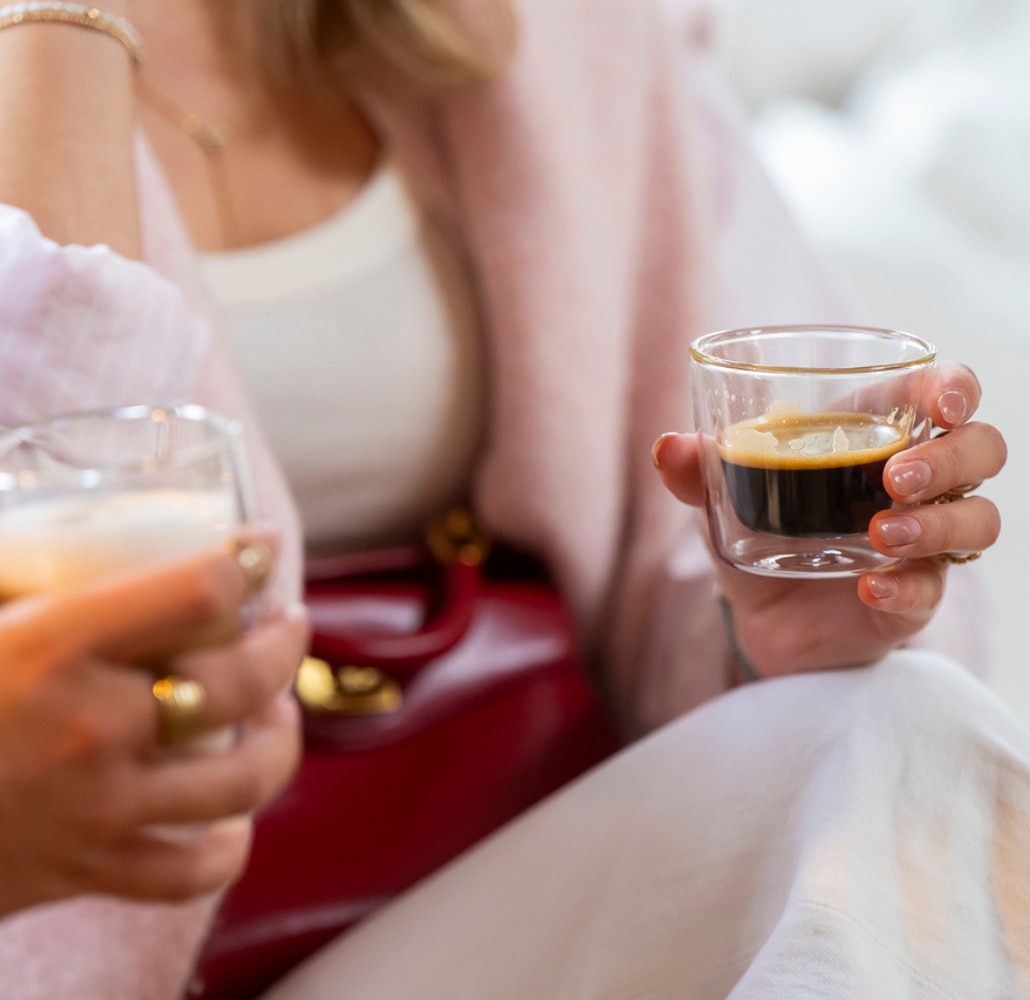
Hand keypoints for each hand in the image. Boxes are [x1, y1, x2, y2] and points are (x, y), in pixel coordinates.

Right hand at [0, 543, 307, 916]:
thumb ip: (19, 568)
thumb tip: (57, 526)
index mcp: (49, 644)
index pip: (198, 592)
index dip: (244, 561)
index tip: (258, 548)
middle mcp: (87, 726)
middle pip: (238, 681)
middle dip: (285, 644)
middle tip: (288, 623)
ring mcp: (93, 807)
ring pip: (241, 778)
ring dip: (280, 740)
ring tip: (280, 712)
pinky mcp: (82, 871)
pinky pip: (189, 874)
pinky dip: (229, 848)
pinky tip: (236, 818)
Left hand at [654, 362, 1005, 677]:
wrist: (757, 617)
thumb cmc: (758, 534)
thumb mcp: (722, 497)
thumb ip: (698, 470)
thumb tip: (667, 447)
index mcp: (875, 436)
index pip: (943, 394)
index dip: (955, 387)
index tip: (943, 401)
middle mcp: (916, 485)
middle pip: (981, 450)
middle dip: (951, 458)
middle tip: (898, 478)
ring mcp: (922, 543)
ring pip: (979, 520)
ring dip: (938, 522)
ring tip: (882, 534)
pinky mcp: (913, 599)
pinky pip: (933, 591)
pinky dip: (906, 587)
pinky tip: (869, 587)